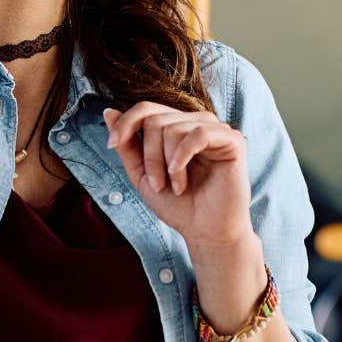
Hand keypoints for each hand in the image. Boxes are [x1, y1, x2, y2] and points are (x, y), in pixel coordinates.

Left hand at [104, 103, 253, 248]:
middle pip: (156, 120)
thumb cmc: (178, 205)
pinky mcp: (232, 140)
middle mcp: (196, 123)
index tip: (111, 144)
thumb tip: (109, 112)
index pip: (147, 109)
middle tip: (157, 185)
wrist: (205, 232)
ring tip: (176, 187)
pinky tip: (181, 177)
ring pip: (174, 127)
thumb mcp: (142, 175)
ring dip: (166, 163)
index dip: (126, 122)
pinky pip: (199, 133)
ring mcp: (216, 130)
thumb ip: (127, 145)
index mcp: (177, 128)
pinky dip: (182, 156)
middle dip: (150, 156)